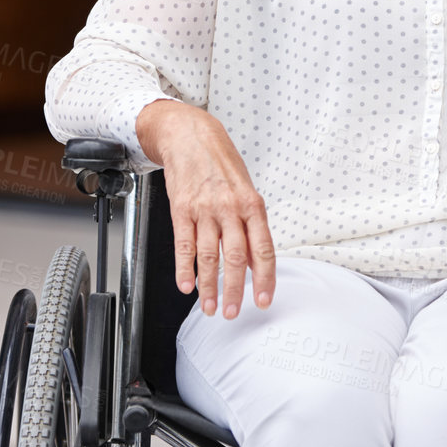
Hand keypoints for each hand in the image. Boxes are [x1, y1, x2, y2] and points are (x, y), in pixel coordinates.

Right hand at [136, 99, 275, 316]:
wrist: (190, 135)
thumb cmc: (220, 162)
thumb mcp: (245, 188)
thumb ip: (250, 223)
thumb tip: (255, 259)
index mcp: (252, 204)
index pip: (263, 248)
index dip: (265, 278)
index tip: (264, 300)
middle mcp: (230, 208)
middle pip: (235, 258)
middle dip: (235, 290)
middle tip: (233, 312)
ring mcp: (204, 209)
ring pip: (208, 256)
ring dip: (209, 287)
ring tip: (211, 306)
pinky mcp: (181, 209)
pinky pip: (183, 245)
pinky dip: (184, 269)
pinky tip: (186, 285)